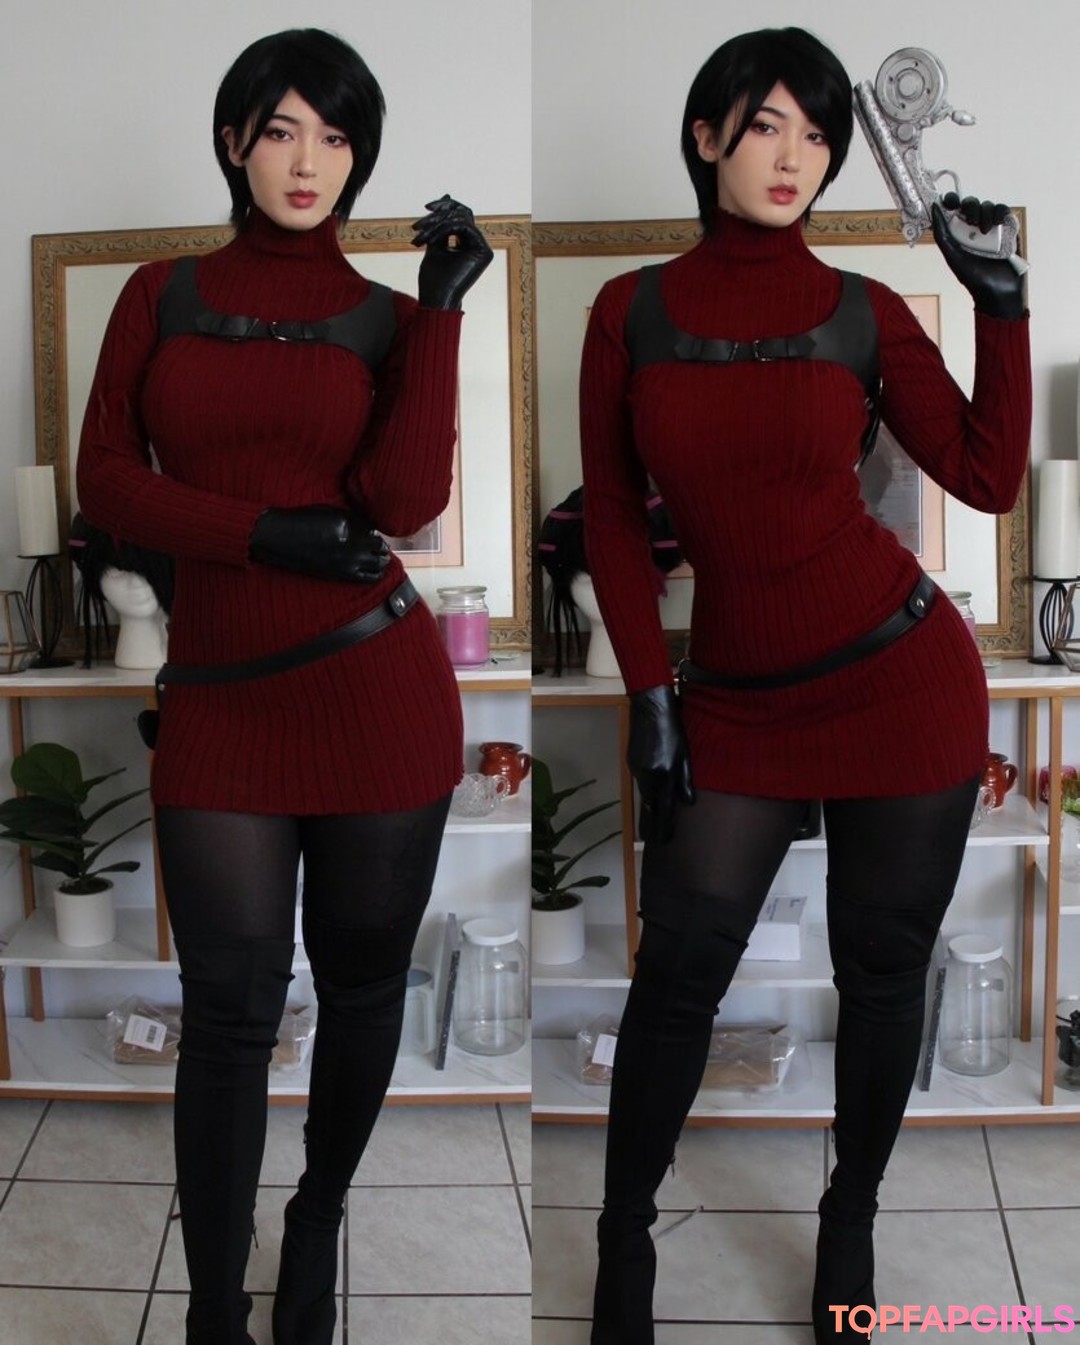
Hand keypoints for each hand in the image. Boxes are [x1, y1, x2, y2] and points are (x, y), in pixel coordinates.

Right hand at [249, 506, 389, 582]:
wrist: (280, 539)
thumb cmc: (301, 520)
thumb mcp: (329, 512)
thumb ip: (351, 518)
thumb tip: (370, 528)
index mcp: (349, 525)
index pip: (374, 529)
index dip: (374, 530)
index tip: (372, 532)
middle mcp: (351, 543)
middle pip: (380, 546)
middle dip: (381, 545)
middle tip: (379, 545)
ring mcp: (348, 561)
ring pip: (378, 563)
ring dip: (381, 559)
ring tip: (380, 558)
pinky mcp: (342, 575)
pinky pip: (368, 577)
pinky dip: (376, 574)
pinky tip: (376, 572)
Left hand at [413, 194, 492, 309]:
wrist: (435, 298)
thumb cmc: (433, 278)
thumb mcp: (434, 243)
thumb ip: (440, 224)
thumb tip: (447, 196)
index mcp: (468, 243)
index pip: (460, 215)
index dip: (445, 207)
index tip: (426, 207)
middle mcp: (478, 244)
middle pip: (463, 213)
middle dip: (440, 213)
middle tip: (422, 218)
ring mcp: (483, 248)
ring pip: (462, 218)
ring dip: (438, 223)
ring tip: (422, 234)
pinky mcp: (484, 252)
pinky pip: (465, 227)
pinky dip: (446, 228)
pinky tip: (432, 239)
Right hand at [628, 685, 694, 844]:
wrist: (649, 705)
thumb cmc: (674, 727)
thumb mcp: (686, 753)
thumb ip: (686, 779)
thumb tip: (689, 802)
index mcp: (664, 775)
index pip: (664, 809)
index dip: (664, 827)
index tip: (664, 841)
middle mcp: (648, 776)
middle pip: (649, 806)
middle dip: (651, 824)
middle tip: (652, 839)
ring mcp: (637, 769)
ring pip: (644, 793)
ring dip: (650, 803)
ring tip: (654, 817)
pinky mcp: (631, 761)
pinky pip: (640, 779)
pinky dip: (647, 786)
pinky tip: (653, 786)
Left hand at [932, 195, 1026, 319]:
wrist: (997, 290)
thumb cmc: (973, 277)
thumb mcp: (952, 255)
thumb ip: (941, 233)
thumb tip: (934, 208)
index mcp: (959, 231)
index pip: (954, 207)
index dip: (952, 200)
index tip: (951, 203)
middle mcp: (975, 227)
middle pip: (972, 203)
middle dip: (971, 208)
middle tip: (971, 221)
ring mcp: (993, 227)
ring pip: (989, 206)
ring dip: (986, 214)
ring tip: (986, 231)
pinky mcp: (1009, 228)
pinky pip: (1005, 212)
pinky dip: (1001, 214)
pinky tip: (997, 225)